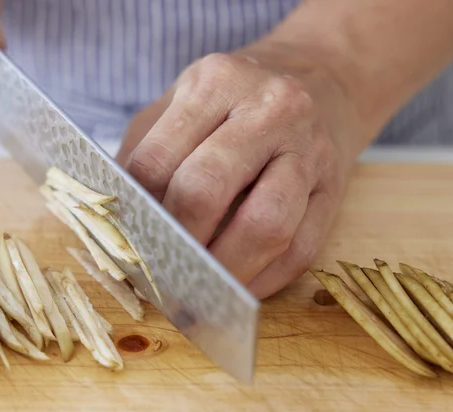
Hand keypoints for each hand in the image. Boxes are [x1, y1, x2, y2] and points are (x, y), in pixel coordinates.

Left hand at [116, 43, 368, 299]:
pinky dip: (264, 281)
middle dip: (176, 245)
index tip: (126, 248)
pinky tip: (237, 289)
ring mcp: (309, 150)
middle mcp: (269, 110)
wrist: (324, 76)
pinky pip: (300, 250)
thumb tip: (118, 224)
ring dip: (224, 272)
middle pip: (207, 190)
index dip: (137, 215)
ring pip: (265, 226)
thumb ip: (148, 152)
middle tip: (159, 276)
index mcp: (216, 83)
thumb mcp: (184, 100)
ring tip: (198, 293)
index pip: (158, 162)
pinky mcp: (334, 190)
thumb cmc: (238, 98)